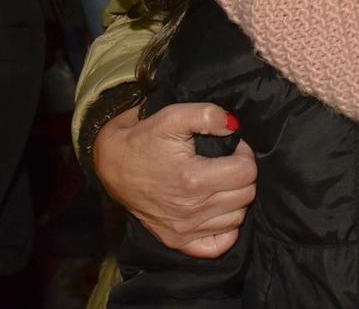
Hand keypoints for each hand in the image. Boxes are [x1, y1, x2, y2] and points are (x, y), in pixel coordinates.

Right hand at [95, 102, 256, 257]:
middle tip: (228, 162)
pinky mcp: (177, 241)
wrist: (112, 165)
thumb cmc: (143, 139)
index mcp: (193, 179)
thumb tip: (233, 126)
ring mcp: (184, 230)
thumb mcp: (172, 116)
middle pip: (246, 195)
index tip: (234, 146)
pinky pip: (219, 245)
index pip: (246, 172)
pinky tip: (217, 210)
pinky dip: (225, 229)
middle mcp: (191, 209)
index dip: (245, 153)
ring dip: (235, 198)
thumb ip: (207, 115)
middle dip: (243, 174)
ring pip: (237, 218)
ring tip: (221, 182)